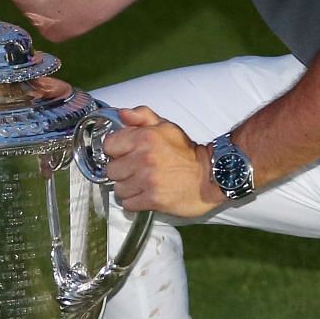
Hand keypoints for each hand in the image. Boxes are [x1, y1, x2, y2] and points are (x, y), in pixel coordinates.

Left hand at [101, 106, 221, 216]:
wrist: (211, 175)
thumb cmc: (187, 152)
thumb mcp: (166, 127)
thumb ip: (142, 116)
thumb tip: (122, 114)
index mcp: (145, 137)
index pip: (108, 145)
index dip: (116, 150)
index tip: (125, 154)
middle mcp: (144, 158)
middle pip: (111, 170)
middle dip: (122, 171)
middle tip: (136, 170)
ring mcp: (148, 180)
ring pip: (118, 189)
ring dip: (128, 188)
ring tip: (143, 183)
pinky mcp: (153, 199)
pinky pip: (128, 204)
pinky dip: (135, 201)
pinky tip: (146, 194)